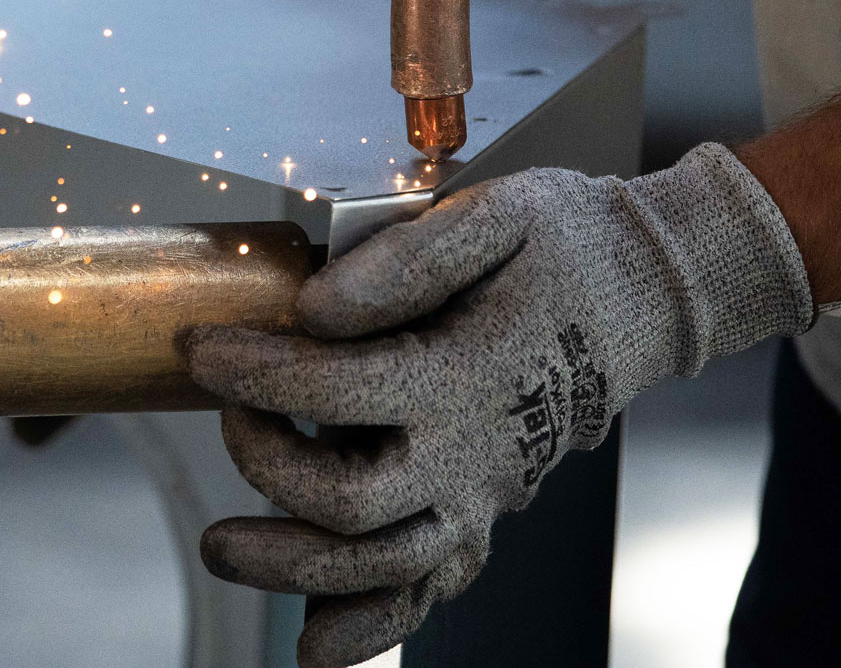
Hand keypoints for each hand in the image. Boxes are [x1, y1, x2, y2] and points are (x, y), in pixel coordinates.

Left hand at [185, 143, 813, 667]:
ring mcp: (478, 497)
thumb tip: (316, 306)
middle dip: (266, 470)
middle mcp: (474, 452)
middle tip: (226, 422)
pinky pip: (424, 596)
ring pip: (379, 568)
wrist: (641, 296)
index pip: (339, 385)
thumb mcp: (497, 216)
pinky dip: (367, 630)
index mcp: (468, 371)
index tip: (199, 349)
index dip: (256, 371)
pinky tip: (311, 646)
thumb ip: (406, 259)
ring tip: (222, 546)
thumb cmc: (565, 248)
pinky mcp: (478, 519)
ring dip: (291, 570)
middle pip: (351, 504)